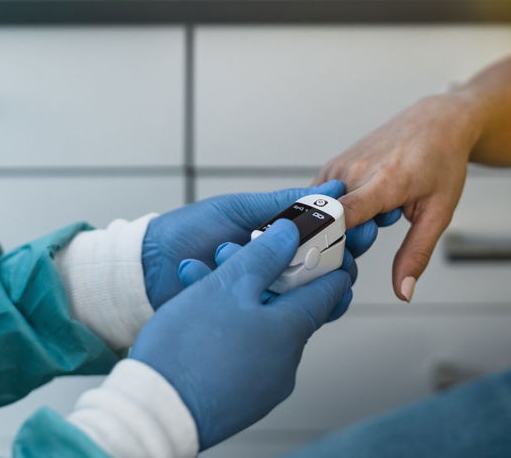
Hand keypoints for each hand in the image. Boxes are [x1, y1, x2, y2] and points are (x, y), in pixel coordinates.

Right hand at [131, 219, 351, 449]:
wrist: (153, 412)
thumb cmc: (189, 348)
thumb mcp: (226, 286)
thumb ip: (264, 255)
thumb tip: (292, 233)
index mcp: (291, 331)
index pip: (329, 289)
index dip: (323, 260)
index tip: (313, 241)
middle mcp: (286, 362)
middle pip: (287, 307)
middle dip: (260, 276)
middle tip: (225, 255)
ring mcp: (265, 386)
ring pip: (261, 329)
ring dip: (236, 302)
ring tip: (197, 280)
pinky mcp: (242, 400)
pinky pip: (244, 355)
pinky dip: (228, 331)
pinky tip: (197, 319)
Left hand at [141, 180, 393, 308]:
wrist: (144, 266)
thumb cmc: (188, 232)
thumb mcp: (237, 210)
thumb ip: (283, 205)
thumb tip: (332, 189)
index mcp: (279, 241)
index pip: (328, 241)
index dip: (349, 236)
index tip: (366, 227)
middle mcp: (276, 271)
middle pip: (323, 275)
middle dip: (335, 266)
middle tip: (343, 260)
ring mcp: (262, 297)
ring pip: (301, 301)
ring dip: (291, 282)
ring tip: (259, 258)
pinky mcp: (244, 321)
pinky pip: (265, 318)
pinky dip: (248, 296)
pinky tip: (221, 265)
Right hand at [315, 93, 482, 301]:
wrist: (436, 122)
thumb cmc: (441, 161)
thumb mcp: (438, 213)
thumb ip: (416, 254)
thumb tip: (403, 292)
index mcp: (385, 181)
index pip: (342, 214)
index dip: (331, 241)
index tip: (333, 260)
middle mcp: (355, 170)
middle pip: (330, 223)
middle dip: (347, 241)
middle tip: (380, 229)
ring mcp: (340, 165)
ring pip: (324, 213)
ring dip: (344, 224)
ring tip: (376, 211)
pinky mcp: (333, 164)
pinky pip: (323, 199)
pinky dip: (338, 209)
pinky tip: (362, 201)